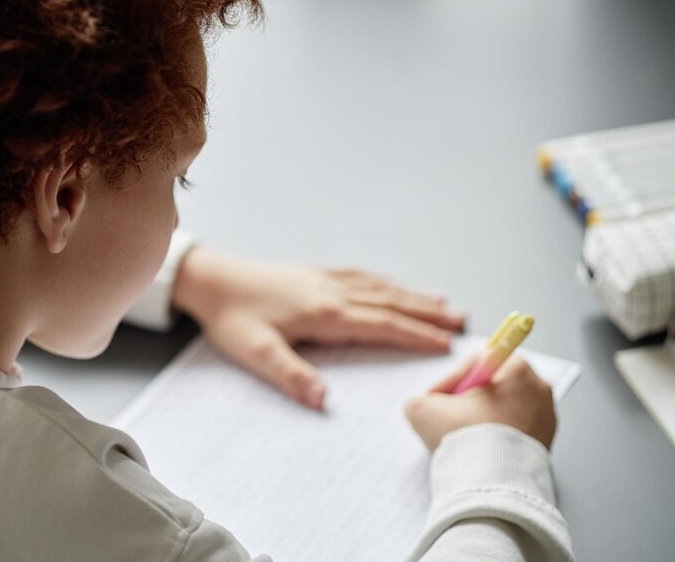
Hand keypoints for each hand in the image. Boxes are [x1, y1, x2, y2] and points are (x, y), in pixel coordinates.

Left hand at [172, 246, 465, 409]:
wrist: (212, 279)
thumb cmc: (232, 318)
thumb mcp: (255, 352)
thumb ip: (290, 376)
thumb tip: (323, 400)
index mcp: (324, 314)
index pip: (382, 326)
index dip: (416, 335)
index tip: (447, 345)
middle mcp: (332, 292)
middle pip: (391, 303)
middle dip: (428, 314)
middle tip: (462, 322)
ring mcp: (325, 279)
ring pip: (380, 287)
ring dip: (413, 296)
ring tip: (443, 302)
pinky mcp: (314, 273)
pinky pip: (361, 275)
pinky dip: (386, 282)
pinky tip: (394, 285)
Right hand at [405, 354, 556, 451]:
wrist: (495, 484)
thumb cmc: (468, 440)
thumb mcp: (423, 410)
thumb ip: (420, 400)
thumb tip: (425, 407)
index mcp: (517, 368)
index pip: (476, 363)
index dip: (451, 381)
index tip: (438, 399)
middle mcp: (538, 389)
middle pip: (493, 386)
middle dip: (468, 401)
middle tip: (449, 418)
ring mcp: (546, 418)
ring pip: (504, 410)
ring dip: (481, 420)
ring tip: (462, 438)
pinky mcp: (547, 443)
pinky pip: (515, 433)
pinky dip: (496, 439)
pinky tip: (479, 451)